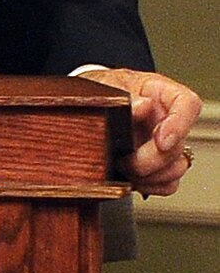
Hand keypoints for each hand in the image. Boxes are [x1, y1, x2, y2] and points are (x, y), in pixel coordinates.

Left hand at [88, 68, 200, 195]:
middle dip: (150, 160)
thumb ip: (124, 96)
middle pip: (177, 145)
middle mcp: (167, 120)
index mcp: (160, 93)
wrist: (86, 108)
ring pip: (176, 169)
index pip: (187, 104)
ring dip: (150, 176)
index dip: (179, 126)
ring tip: (123, 170)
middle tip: (124, 161)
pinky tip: (131, 180)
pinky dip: (150, 186)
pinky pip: (167, 184)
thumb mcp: (106, 87)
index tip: (161, 142)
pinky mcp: (157, 165)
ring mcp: (163, 144)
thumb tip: (143, 105)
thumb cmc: (100, 92)